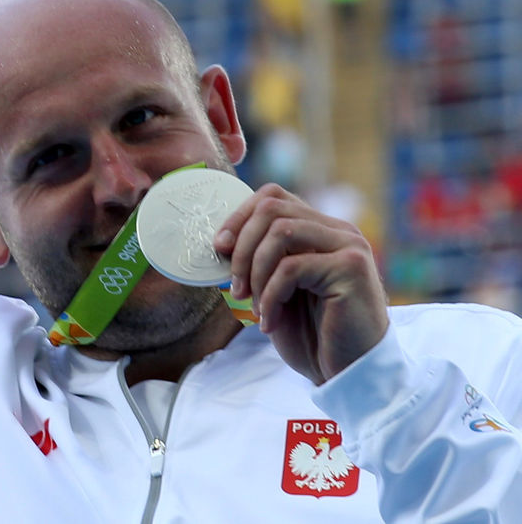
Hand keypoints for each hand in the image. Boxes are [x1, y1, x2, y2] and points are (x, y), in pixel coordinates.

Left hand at [214, 183, 388, 384]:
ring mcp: (348, 246)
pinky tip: (270, 322)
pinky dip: (270, 296)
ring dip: (255, 271)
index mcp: (320, 230)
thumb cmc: (312, 335)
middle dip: (242, 248)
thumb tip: (221, 242)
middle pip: (273, 209)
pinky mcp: (351, 269)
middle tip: (234, 287)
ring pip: (280, 232)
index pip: (274, 196)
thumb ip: (260, 261)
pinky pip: (291, 268)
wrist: (348, 373)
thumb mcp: (276, 291)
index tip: (219, 248)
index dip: (239, 217)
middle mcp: (338, 230)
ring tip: (252, 306)